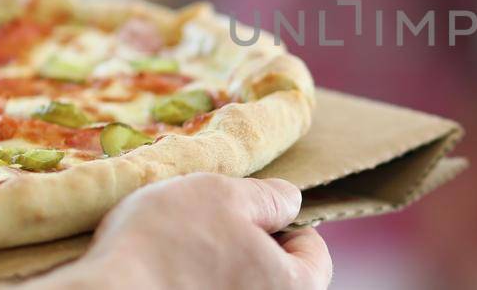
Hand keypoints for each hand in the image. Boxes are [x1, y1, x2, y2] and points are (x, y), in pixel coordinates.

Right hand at [30, 173, 331, 288]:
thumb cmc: (167, 244)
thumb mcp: (224, 195)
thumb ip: (268, 197)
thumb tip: (289, 202)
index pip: (314, 254)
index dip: (287, 224)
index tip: (252, 210)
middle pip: (274, 277)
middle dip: (248, 247)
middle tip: (210, 224)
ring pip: (235, 289)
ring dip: (215, 268)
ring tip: (180, 247)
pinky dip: (187, 286)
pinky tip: (161, 273)